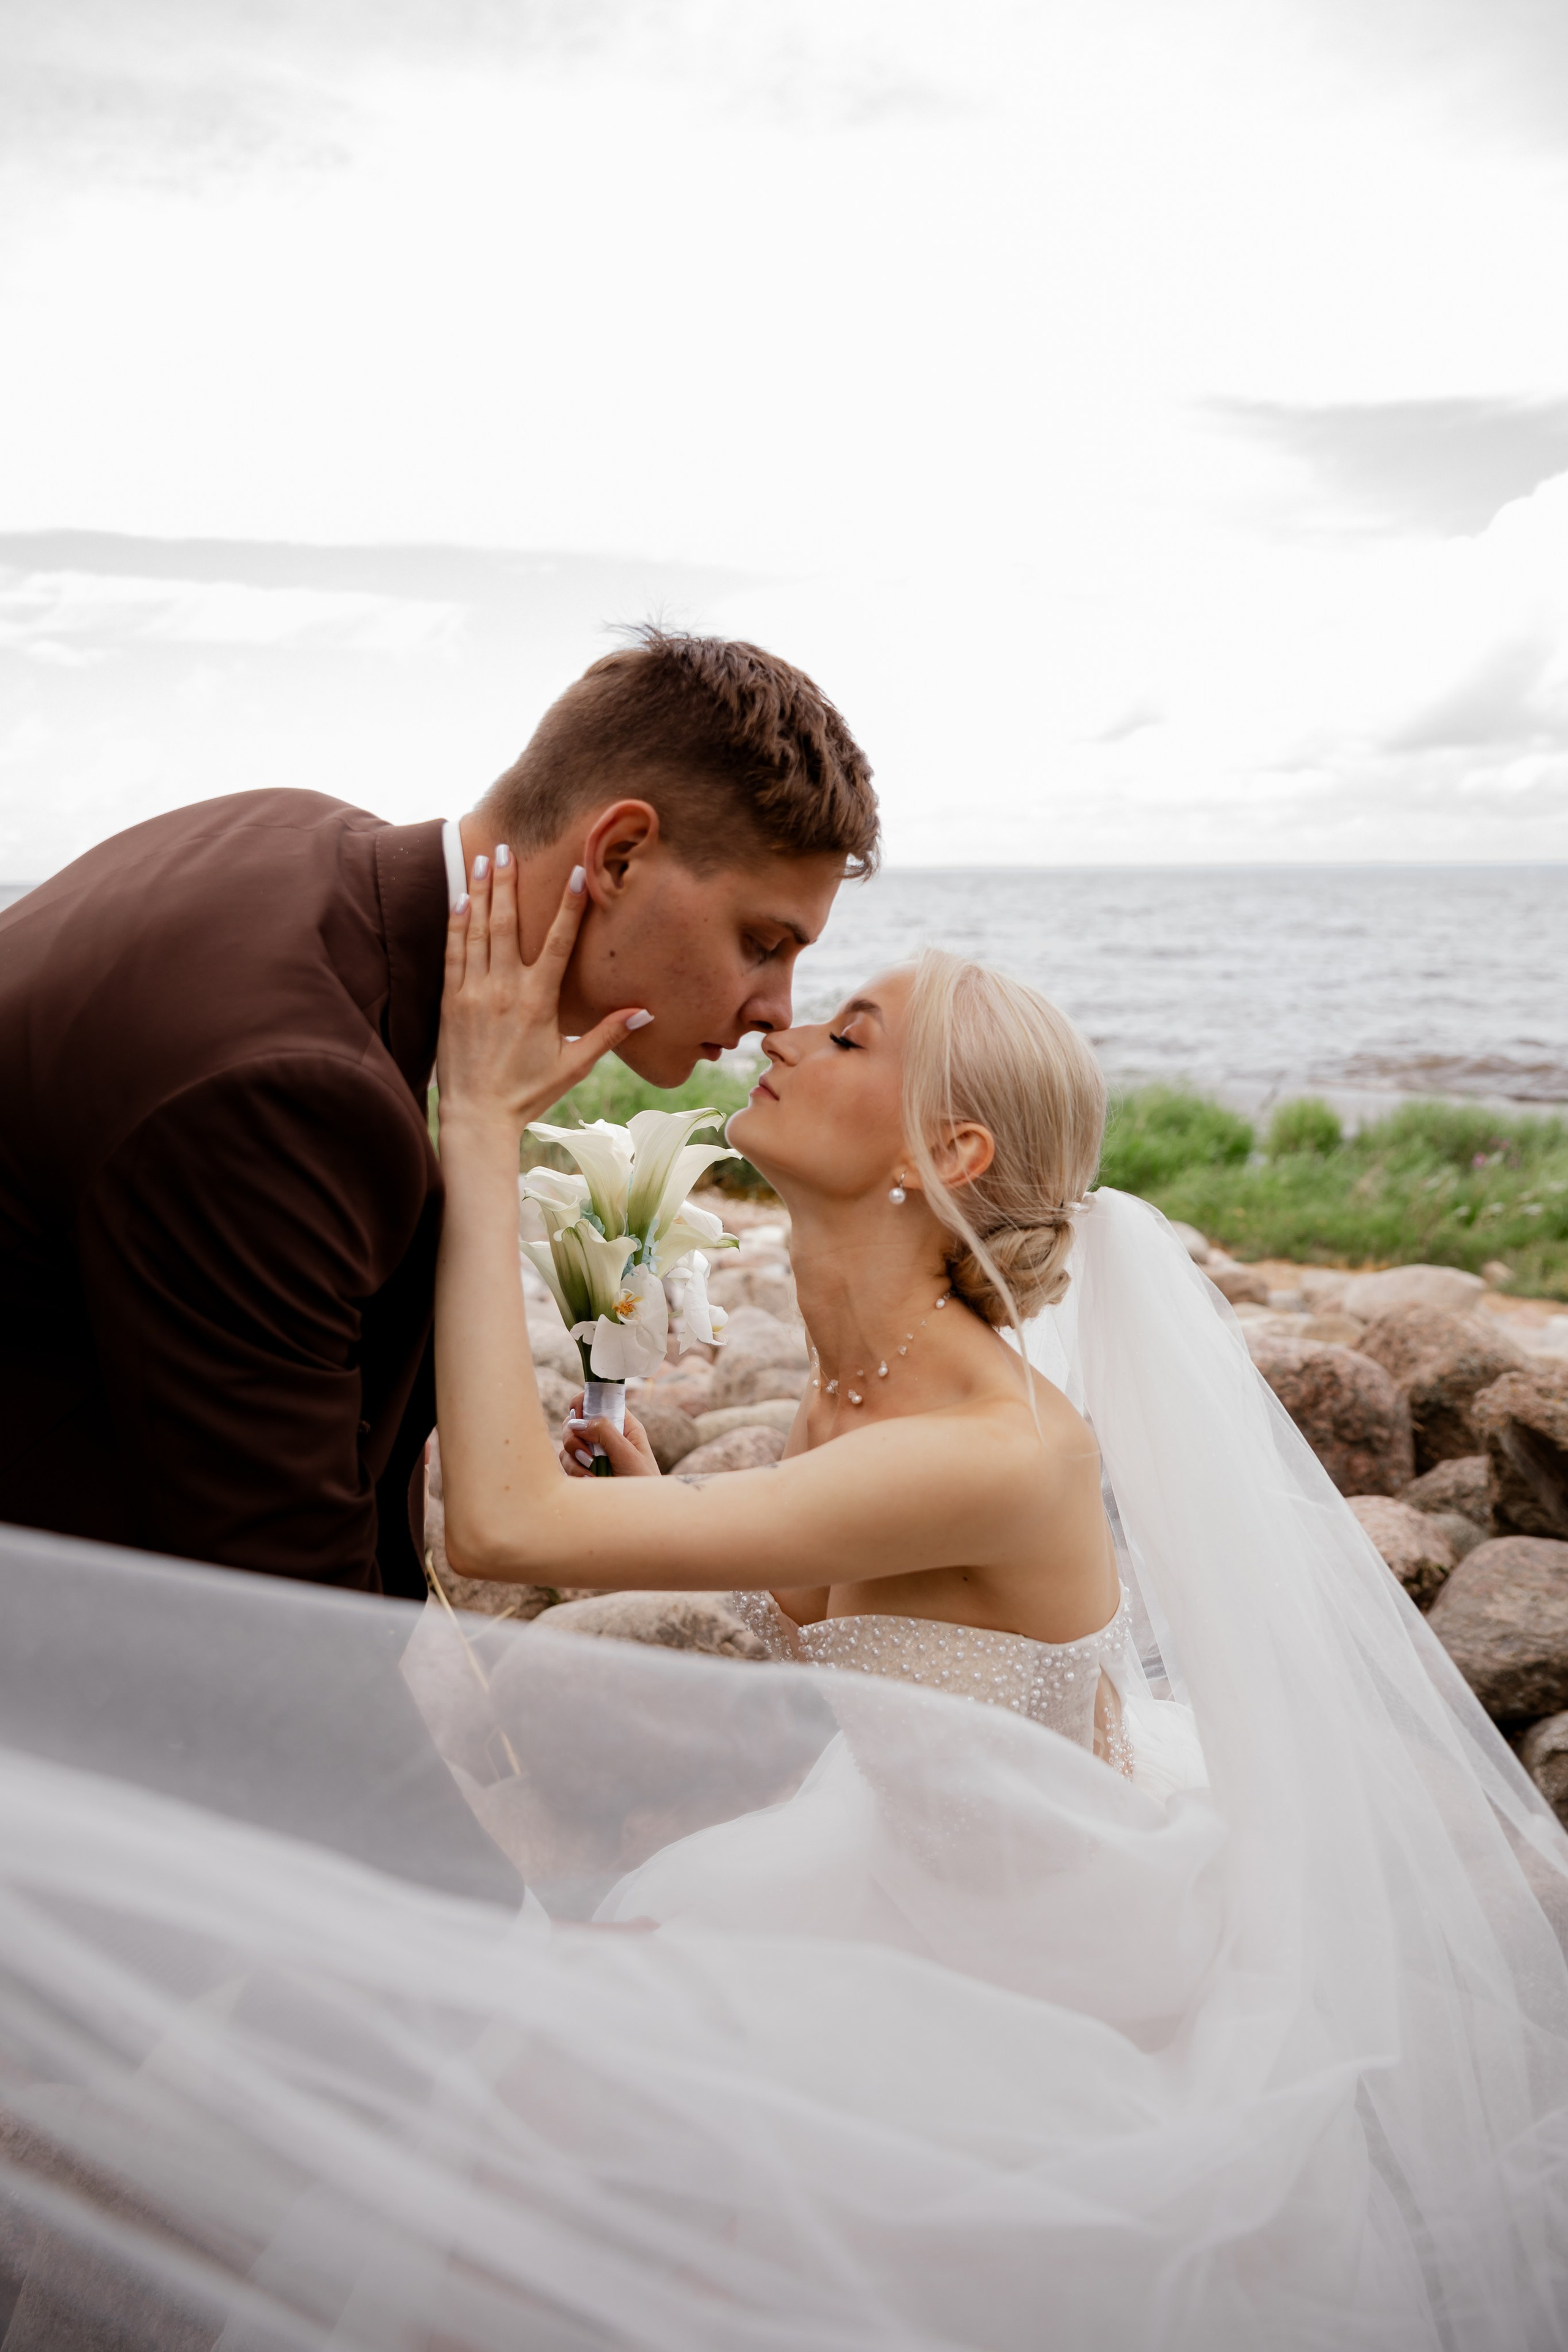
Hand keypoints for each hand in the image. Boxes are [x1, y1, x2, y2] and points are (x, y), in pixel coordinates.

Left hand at [436, 851, 650, 1138]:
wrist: (477, 1116)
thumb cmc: (528, 1092)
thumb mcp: (574, 1065)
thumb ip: (607, 1035)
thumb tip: (646, 1013)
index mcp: (538, 1002)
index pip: (558, 943)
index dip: (569, 906)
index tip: (577, 872)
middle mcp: (504, 990)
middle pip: (508, 924)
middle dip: (508, 883)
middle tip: (507, 848)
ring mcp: (473, 993)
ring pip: (477, 931)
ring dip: (481, 893)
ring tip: (483, 860)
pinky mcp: (450, 1001)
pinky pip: (453, 953)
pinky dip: (455, 924)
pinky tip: (460, 900)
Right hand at [558, 1398, 662, 1477]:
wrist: (640, 1510)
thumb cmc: (643, 1481)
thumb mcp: (628, 1454)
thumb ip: (605, 1433)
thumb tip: (579, 1422)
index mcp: (623, 1425)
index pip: (599, 1402)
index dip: (584, 1402)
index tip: (577, 1413)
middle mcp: (606, 1436)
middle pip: (577, 1422)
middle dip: (575, 1437)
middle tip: (586, 1455)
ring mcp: (594, 1452)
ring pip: (569, 1444)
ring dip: (575, 1459)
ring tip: (592, 1474)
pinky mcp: (584, 1468)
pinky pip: (568, 1462)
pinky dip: (574, 1471)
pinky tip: (589, 1481)